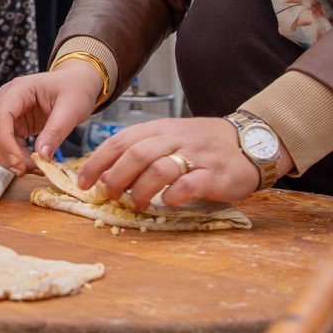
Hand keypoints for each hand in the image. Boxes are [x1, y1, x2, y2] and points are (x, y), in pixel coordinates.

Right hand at [0, 62, 103, 170]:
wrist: (79, 83)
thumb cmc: (75, 89)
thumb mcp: (71, 109)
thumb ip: (55, 131)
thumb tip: (42, 155)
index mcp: (20, 88)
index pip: (1, 115)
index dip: (4, 140)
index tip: (18, 161)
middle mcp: (7, 98)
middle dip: (3, 153)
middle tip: (23, 170)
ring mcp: (9, 112)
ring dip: (8, 158)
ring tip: (33, 169)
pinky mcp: (14, 125)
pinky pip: (7, 144)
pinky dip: (16, 157)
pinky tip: (33, 164)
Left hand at [75, 116, 291, 209]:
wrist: (250, 141)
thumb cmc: (204, 143)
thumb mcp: (171, 136)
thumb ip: (144, 149)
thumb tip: (108, 172)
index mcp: (159, 129)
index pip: (120, 141)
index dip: (97, 162)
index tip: (82, 182)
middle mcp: (174, 138)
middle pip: (135, 155)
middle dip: (114, 177)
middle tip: (106, 195)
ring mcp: (195, 155)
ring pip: (158, 169)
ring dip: (140, 190)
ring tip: (135, 204)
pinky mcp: (214, 174)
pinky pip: (188, 184)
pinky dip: (172, 196)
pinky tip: (167, 203)